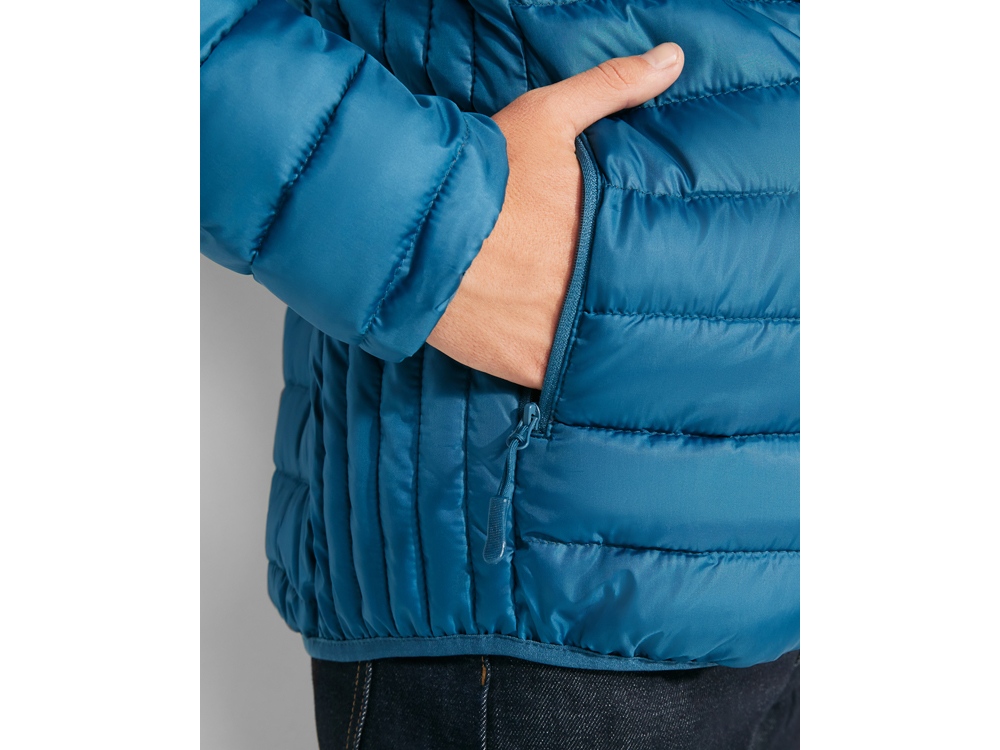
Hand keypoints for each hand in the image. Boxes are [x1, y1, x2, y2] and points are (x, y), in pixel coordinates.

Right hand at [427, 43, 684, 388]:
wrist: (411, 229)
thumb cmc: (482, 175)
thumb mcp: (548, 118)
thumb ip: (612, 88)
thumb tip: (672, 58)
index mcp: (603, 243)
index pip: (654, 269)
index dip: (660, 274)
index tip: (668, 276)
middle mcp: (586, 296)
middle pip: (627, 316)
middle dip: (630, 313)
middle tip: (632, 313)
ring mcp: (555, 339)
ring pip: (598, 357)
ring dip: (597, 349)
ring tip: (596, 339)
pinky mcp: (520, 368)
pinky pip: (556, 384)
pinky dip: (563, 379)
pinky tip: (563, 366)